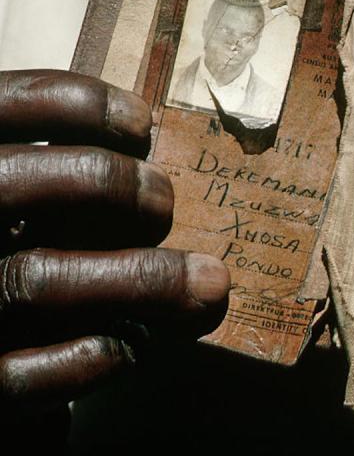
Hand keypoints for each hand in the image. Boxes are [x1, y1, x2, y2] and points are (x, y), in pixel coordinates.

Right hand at [0, 70, 229, 432]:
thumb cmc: (17, 268)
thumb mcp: (29, 211)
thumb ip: (64, 188)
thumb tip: (158, 165)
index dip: (74, 104)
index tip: (141, 124)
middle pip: (12, 185)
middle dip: (109, 184)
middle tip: (164, 204)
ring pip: (34, 281)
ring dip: (142, 280)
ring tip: (207, 284)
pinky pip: (25, 375)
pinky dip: (95, 356)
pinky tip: (134, 345)